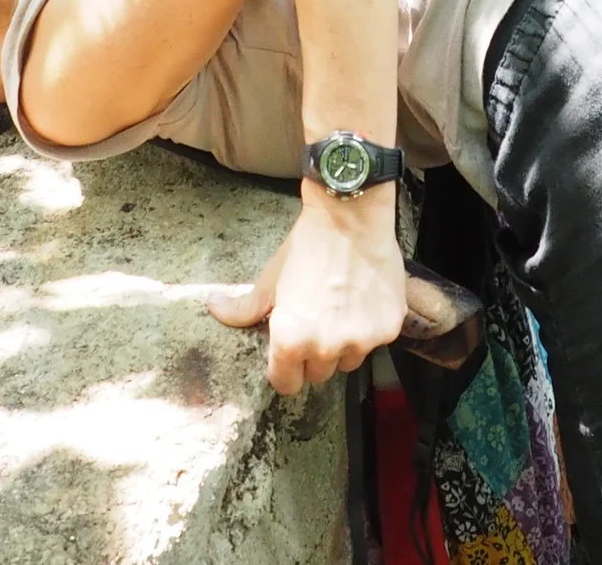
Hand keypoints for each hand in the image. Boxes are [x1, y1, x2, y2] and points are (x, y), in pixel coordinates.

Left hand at [209, 188, 403, 394]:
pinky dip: (370, 327)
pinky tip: (363, 299)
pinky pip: (375, 342)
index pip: (286, 384)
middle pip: (319, 374)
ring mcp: (361, 340)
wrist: (350, 217)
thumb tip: (213, 308)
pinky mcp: (388, 328)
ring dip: (344, 345)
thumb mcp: (271, 278)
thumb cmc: (307, 246)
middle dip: (314, 355)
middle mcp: (326, 347)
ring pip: (348, 360)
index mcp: (291, 341)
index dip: (285, 368)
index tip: (289, 353)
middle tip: (316, 321)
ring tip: (341, 308)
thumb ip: (244, 307)